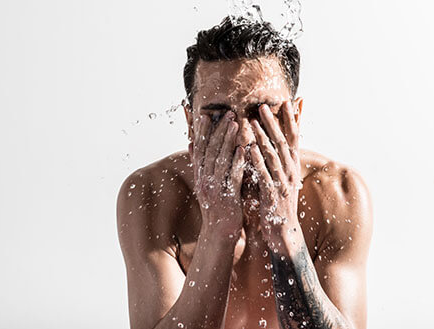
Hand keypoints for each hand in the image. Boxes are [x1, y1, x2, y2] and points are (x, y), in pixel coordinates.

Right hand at [190, 111, 245, 240]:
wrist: (219, 233)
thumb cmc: (216, 207)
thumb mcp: (204, 184)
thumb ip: (200, 164)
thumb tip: (190, 144)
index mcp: (200, 176)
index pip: (198, 150)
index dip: (201, 132)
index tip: (206, 115)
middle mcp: (204, 180)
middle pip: (209, 151)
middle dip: (218, 130)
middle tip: (227, 113)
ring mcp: (214, 188)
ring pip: (220, 160)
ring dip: (227, 140)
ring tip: (235, 123)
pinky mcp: (227, 197)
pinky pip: (231, 176)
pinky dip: (236, 161)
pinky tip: (242, 149)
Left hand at [249, 101, 301, 247]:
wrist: (283, 233)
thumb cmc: (278, 203)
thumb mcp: (281, 178)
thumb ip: (278, 159)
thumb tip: (275, 142)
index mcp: (292, 165)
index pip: (293, 137)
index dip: (291, 118)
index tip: (286, 100)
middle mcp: (290, 171)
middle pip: (282, 142)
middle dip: (273, 122)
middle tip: (262, 105)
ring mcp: (282, 182)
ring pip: (272, 155)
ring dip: (262, 137)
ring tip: (251, 121)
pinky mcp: (272, 194)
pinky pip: (264, 174)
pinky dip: (256, 160)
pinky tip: (249, 149)